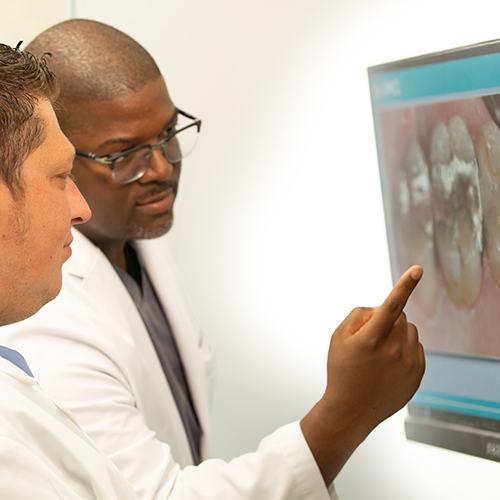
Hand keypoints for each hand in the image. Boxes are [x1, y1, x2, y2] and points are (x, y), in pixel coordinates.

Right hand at [300, 265, 424, 483]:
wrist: (352, 410)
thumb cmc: (341, 370)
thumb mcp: (337, 338)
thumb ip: (359, 315)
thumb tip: (383, 309)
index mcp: (369, 340)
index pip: (389, 306)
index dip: (403, 285)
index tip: (417, 269)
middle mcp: (393, 351)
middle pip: (399, 316)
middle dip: (386, 319)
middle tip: (370, 337)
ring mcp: (409, 364)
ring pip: (410, 330)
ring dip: (397, 333)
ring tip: (379, 353)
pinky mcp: (418, 374)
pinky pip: (417, 347)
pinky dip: (405, 348)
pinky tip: (389, 364)